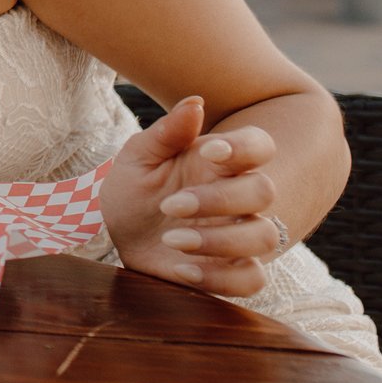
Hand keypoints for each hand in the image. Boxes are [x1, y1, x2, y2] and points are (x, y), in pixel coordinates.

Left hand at [101, 95, 281, 298]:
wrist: (117, 237)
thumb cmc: (133, 190)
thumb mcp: (138, 158)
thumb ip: (167, 132)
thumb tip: (195, 102)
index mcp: (220, 162)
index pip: (260, 146)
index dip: (246, 147)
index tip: (210, 151)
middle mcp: (238, 198)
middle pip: (264, 191)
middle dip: (220, 199)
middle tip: (170, 206)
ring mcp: (239, 235)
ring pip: (264, 236)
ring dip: (219, 240)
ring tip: (171, 240)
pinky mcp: (233, 272)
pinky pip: (253, 280)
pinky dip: (220, 278)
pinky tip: (182, 269)